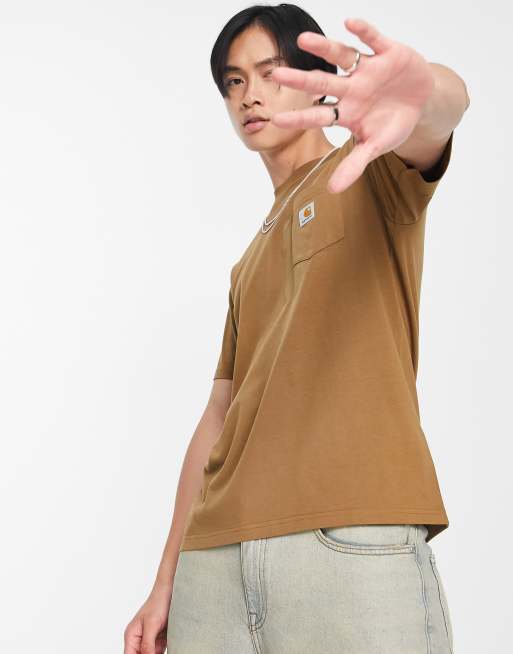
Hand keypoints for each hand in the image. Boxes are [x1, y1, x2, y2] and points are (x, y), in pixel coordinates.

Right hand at [123, 583, 172, 653]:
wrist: (170, 592)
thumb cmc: (158, 603)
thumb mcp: (151, 625)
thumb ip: (147, 645)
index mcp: (131, 636)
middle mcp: (138, 639)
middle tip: (157, 652)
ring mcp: (149, 640)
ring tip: (161, 647)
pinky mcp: (159, 640)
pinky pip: (158, 653)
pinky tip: (171, 650)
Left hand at [270, 17, 434, 193]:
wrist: (422, 102)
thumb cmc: (392, 124)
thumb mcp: (375, 147)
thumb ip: (354, 165)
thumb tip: (332, 190)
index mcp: (347, 112)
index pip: (318, 116)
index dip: (298, 118)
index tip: (275, 120)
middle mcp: (352, 88)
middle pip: (322, 84)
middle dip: (300, 80)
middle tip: (275, 74)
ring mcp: (368, 69)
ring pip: (342, 56)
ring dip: (324, 48)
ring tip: (304, 39)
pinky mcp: (388, 52)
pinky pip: (373, 39)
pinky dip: (363, 31)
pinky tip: (349, 23)